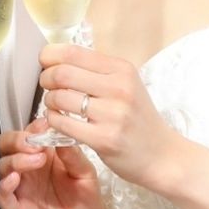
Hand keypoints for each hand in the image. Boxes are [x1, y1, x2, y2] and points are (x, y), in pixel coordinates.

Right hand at [0, 125, 103, 208]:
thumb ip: (73, 156)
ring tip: (36, 159)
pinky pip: (2, 196)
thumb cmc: (87, 207)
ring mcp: (21, 190)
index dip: (34, 127)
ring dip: (16, 159)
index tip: (45, 124)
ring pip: (3, 166)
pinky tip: (15, 179)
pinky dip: (4, 185)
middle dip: (17, 139)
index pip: (29, 133)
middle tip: (35, 143)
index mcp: (45, 157)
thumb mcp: (86, 177)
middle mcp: (29, 170)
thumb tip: (59, 133)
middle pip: (7, 145)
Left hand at [39, 43, 176, 188]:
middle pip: (62, 73)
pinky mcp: (104, 139)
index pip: (72, 52)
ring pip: (59, 98)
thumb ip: (96, 71)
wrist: (162, 155)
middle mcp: (119, 88)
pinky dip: (53, 120)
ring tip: (55, 105)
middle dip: (46, 79)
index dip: (49, 56)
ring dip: (49, 101)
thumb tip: (57, 58)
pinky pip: (63, 123)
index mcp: (121, 69)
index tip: (46, 64)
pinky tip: (58, 121)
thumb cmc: (138, 119)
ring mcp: (112, 114)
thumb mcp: (126, 85)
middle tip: (47, 87)